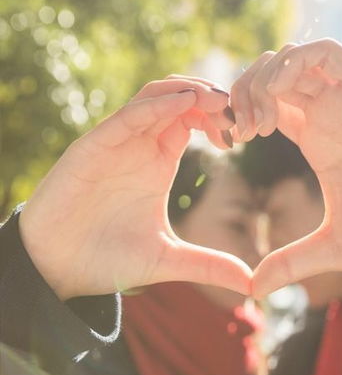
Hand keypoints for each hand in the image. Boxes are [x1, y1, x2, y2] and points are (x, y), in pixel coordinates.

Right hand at [19, 77, 250, 300]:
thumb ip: (208, 264)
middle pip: (179, 99)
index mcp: (159, 161)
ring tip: (218, 100)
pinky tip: (184, 103)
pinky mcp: (94, 146)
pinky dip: (157, 104)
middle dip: (211, 97)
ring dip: (188, 90)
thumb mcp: (167, 259)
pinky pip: (128, 115)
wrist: (55, 270)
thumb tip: (254, 284)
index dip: (219, 119)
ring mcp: (117, 143)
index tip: (242, 135)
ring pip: (155, 95)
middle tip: (237, 110)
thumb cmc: (106, 258)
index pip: (193, 120)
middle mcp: (140, 145)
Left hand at [230, 39, 341, 297]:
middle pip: (269, 76)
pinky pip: (324, 52)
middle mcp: (328, 112)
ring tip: (260, 120)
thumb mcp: (336, 247)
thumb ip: (293, 262)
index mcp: (316, 138)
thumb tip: (252, 290)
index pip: (264, 105)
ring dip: (262, 79)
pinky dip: (294, 63)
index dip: (238, 115)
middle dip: (242, 93)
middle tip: (239, 130)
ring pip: (290, 57)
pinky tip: (283, 95)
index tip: (229, 143)